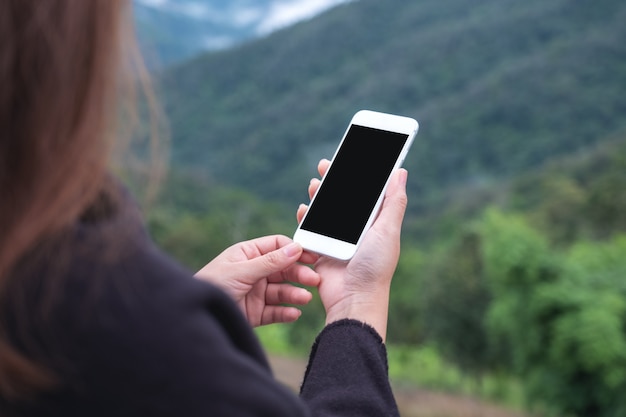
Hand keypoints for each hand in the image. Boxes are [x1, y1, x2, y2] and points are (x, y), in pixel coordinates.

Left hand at [195, 236, 320, 326]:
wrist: (198, 316)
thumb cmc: (211, 285)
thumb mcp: (241, 271)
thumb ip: (270, 261)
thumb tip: (296, 248)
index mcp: (247, 254)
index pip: (277, 246)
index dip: (294, 250)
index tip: (311, 257)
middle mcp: (253, 272)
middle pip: (283, 269)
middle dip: (298, 274)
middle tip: (314, 280)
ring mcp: (255, 292)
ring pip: (282, 291)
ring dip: (295, 294)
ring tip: (305, 298)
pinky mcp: (256, 313)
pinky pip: (276, 311)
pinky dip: (286, 312)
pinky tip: (294, 313)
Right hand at [297, 159, 407, 340]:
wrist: (353, 299)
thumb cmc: (375, 267)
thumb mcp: (388, 231)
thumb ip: (393, 202)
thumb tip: (401, 172)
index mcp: (375, 222)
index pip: (367, 191)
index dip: (359, 173)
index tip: (351, 155)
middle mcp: (356, 228)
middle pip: (343, 197)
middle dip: (334, 179)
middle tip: (326, 164)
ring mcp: (338, 239)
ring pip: (325, 210)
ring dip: (319, 195)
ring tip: (314, 184)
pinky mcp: (322, 249)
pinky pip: (311, 229)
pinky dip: (306, 218)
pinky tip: (303, 209)